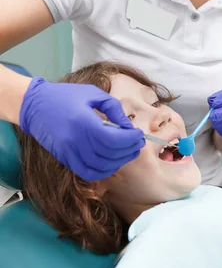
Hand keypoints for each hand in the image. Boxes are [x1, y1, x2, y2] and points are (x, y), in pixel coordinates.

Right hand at [20, 78, 144, 180]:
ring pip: (101, 166)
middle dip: (129, 150)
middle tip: (138, 143)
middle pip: (110, 154)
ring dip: (119, 161)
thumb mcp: (93, 94)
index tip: (139, 134)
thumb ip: (114, 109)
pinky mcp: (65, 159)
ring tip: (128, 151)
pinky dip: (103, 171)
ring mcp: (69, 152)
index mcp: (83, 122)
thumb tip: (129, 127)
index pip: (113, 140)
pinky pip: (88, 172)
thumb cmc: (66, 95)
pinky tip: (112, 161)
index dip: (130, 140)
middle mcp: (75, 141)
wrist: (35, 105)